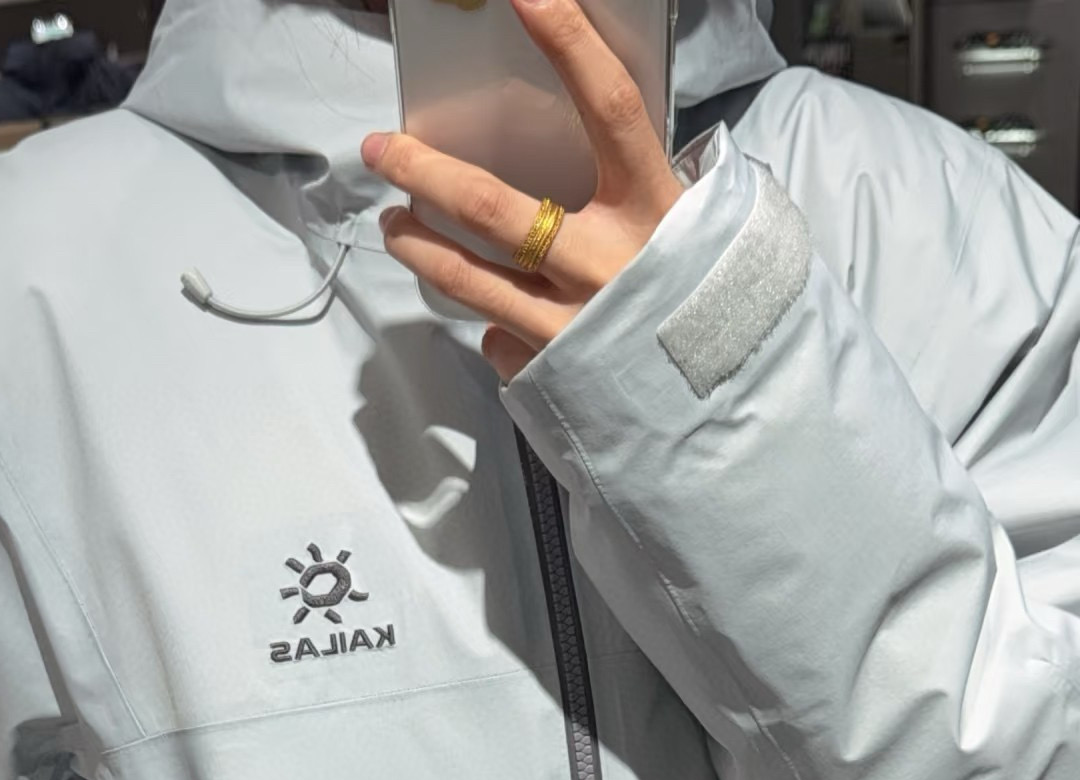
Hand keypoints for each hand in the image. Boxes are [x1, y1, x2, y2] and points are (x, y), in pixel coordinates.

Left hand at [360, 0, 684, 381]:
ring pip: (468, 278)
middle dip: (424, 172)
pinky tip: (487, 314)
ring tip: (396, 222)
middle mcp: (608, 266)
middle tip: (382, 150)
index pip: (610, 108)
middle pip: (491, 206)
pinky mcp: (551, 374)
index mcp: (656, 212)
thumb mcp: (687, 230)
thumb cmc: (701, 305)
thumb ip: (631, 190)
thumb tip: (575, 143)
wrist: (722, 408)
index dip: (570, 46)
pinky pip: (498, 338)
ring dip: (419, 245)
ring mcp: (574, 326)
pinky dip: (490, 324)